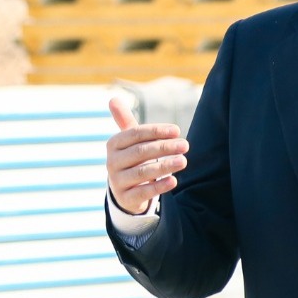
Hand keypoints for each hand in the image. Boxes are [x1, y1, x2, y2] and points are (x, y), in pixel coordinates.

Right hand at [106, 95, 188, 215]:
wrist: (124, 190)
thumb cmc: (132, 158)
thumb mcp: (128, 140)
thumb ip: (124, 120)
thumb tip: (113, 98)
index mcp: (113, 144)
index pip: (135, 134)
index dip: (156, 131)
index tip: (177, 130)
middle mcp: (112, 162)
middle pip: (141, 152)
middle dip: (164, 148)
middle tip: (185, 145)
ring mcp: (118, 181)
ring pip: (143, 172)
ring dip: (165, 166)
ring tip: (183, 161)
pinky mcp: (126, 198)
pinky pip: (144, 192)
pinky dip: (159, 186)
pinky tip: (174, 180)